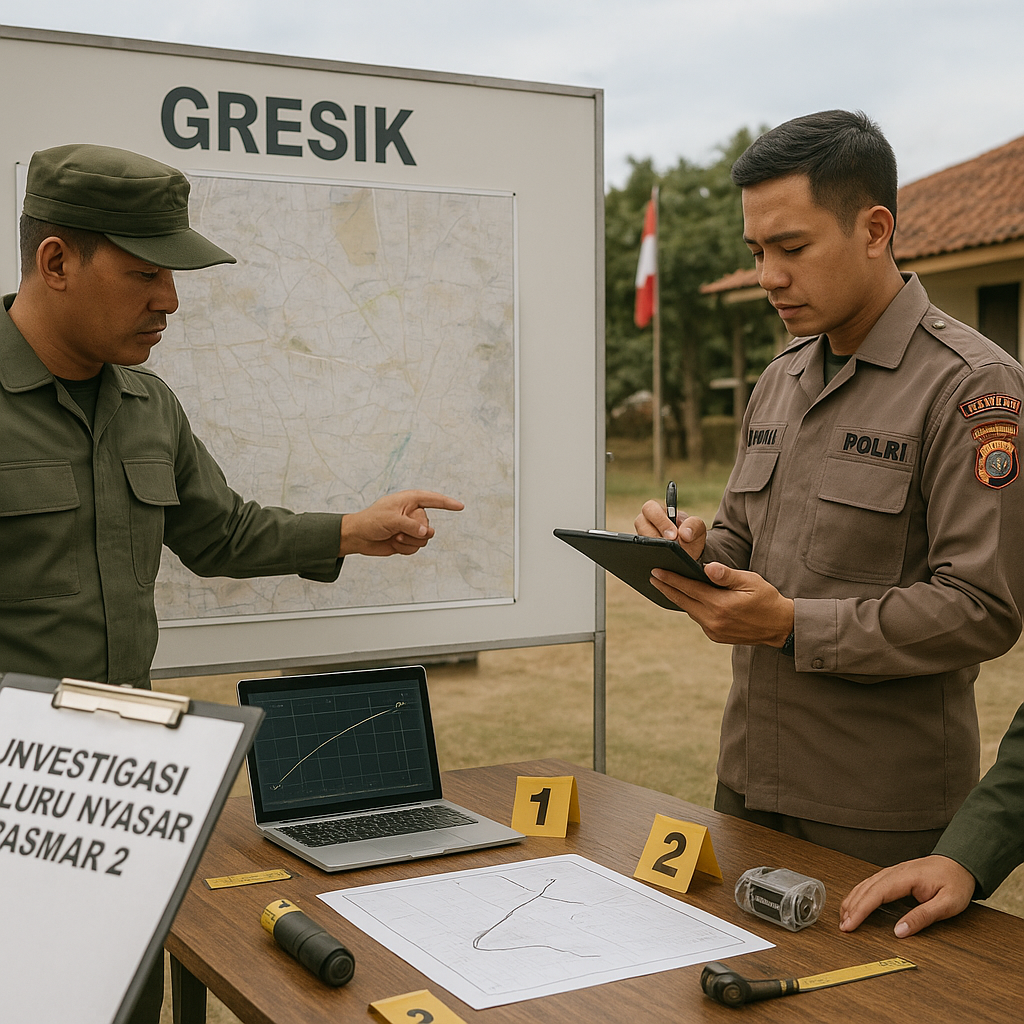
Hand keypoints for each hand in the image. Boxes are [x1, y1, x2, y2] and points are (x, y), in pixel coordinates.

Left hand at [339, 490, 463, 556]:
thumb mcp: (391, 520)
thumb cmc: (371, 521)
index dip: (447, 503)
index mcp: (409, 500)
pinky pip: (416, 548)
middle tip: (398, 531)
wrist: (359, 537)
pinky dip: (405, 548)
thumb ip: (411, 525)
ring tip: (394, 536)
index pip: (433, 500)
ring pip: (424, 539)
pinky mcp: (407, 540)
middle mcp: (413, 513)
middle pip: (428, 525)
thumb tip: (427, 532)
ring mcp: (411, 527)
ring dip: (408, 541)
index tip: (460, 506)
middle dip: (414, 532)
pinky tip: (393, 543)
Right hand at [634, 499, 706, 560]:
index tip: (673, 535)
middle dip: (654, 535)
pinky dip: (648, 559)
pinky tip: (660, 567)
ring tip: (665, 557)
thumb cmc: (691, 536)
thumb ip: (693, 526)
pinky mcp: (640, 552)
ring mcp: (641, 537)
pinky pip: (638, 554)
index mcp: (658, 511)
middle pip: (639, 522)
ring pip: (637, 540)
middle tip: (668, 546)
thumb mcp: (697, 528)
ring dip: (650, 548)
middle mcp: (646, 522)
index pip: (651, 508)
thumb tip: (683, 534)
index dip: (660, 521)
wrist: (689, 554)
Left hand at [649, 562, 793, 646]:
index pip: (689, 588)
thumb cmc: (766, 599)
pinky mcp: (715, 636)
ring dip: (677, 598)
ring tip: (665, 584)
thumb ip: (727, 575)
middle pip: (683, 601)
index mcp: (721, 605)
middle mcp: (713, 620)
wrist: (780, 627)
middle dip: (667, 588)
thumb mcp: (751, 582)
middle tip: (652, 576)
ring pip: (689, 610)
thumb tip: (707, 567)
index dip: (671, 579)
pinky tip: (686, 598)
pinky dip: (691, 607)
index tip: (656, 571)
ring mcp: (713, 630)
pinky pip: (698, 618)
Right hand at [839, 856, 976, 936]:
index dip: (860, 910)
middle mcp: (894, 872)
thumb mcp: (947, 904)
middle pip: (866, 889)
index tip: (850, 924)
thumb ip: (922, 917)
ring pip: (865, 884)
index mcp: (905, 878)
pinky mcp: (893, 874)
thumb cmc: (955, 882)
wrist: (960, 864)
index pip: (876, 894)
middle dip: (851, 907)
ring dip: (852, 900)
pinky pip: (871, 884)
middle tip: (843, 926)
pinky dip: (859, 894)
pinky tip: (856, 902)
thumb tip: (900, 931)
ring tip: (845, 917)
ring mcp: (892, 871)